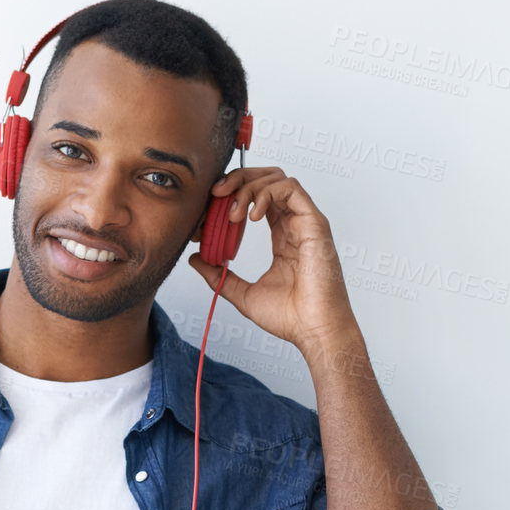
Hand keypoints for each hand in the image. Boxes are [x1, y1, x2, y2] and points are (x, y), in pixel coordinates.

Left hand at [188, 166, 360, 357]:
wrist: (313, 331)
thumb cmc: (290, 317)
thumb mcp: (241, 293)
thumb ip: (218, 276)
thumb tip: (195, 260)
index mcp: (281, 237)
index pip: (257, 199)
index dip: (232, 195)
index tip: (209, 205)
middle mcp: (293, 225)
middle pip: (267, 180)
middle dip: (238, 179)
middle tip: (216, 194)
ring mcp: (305, 222)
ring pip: (278, 179)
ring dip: (249, 186)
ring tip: (233, 212)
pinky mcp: (314, 223)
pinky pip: (291, 189)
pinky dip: (267, 193)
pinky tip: (252, 215)